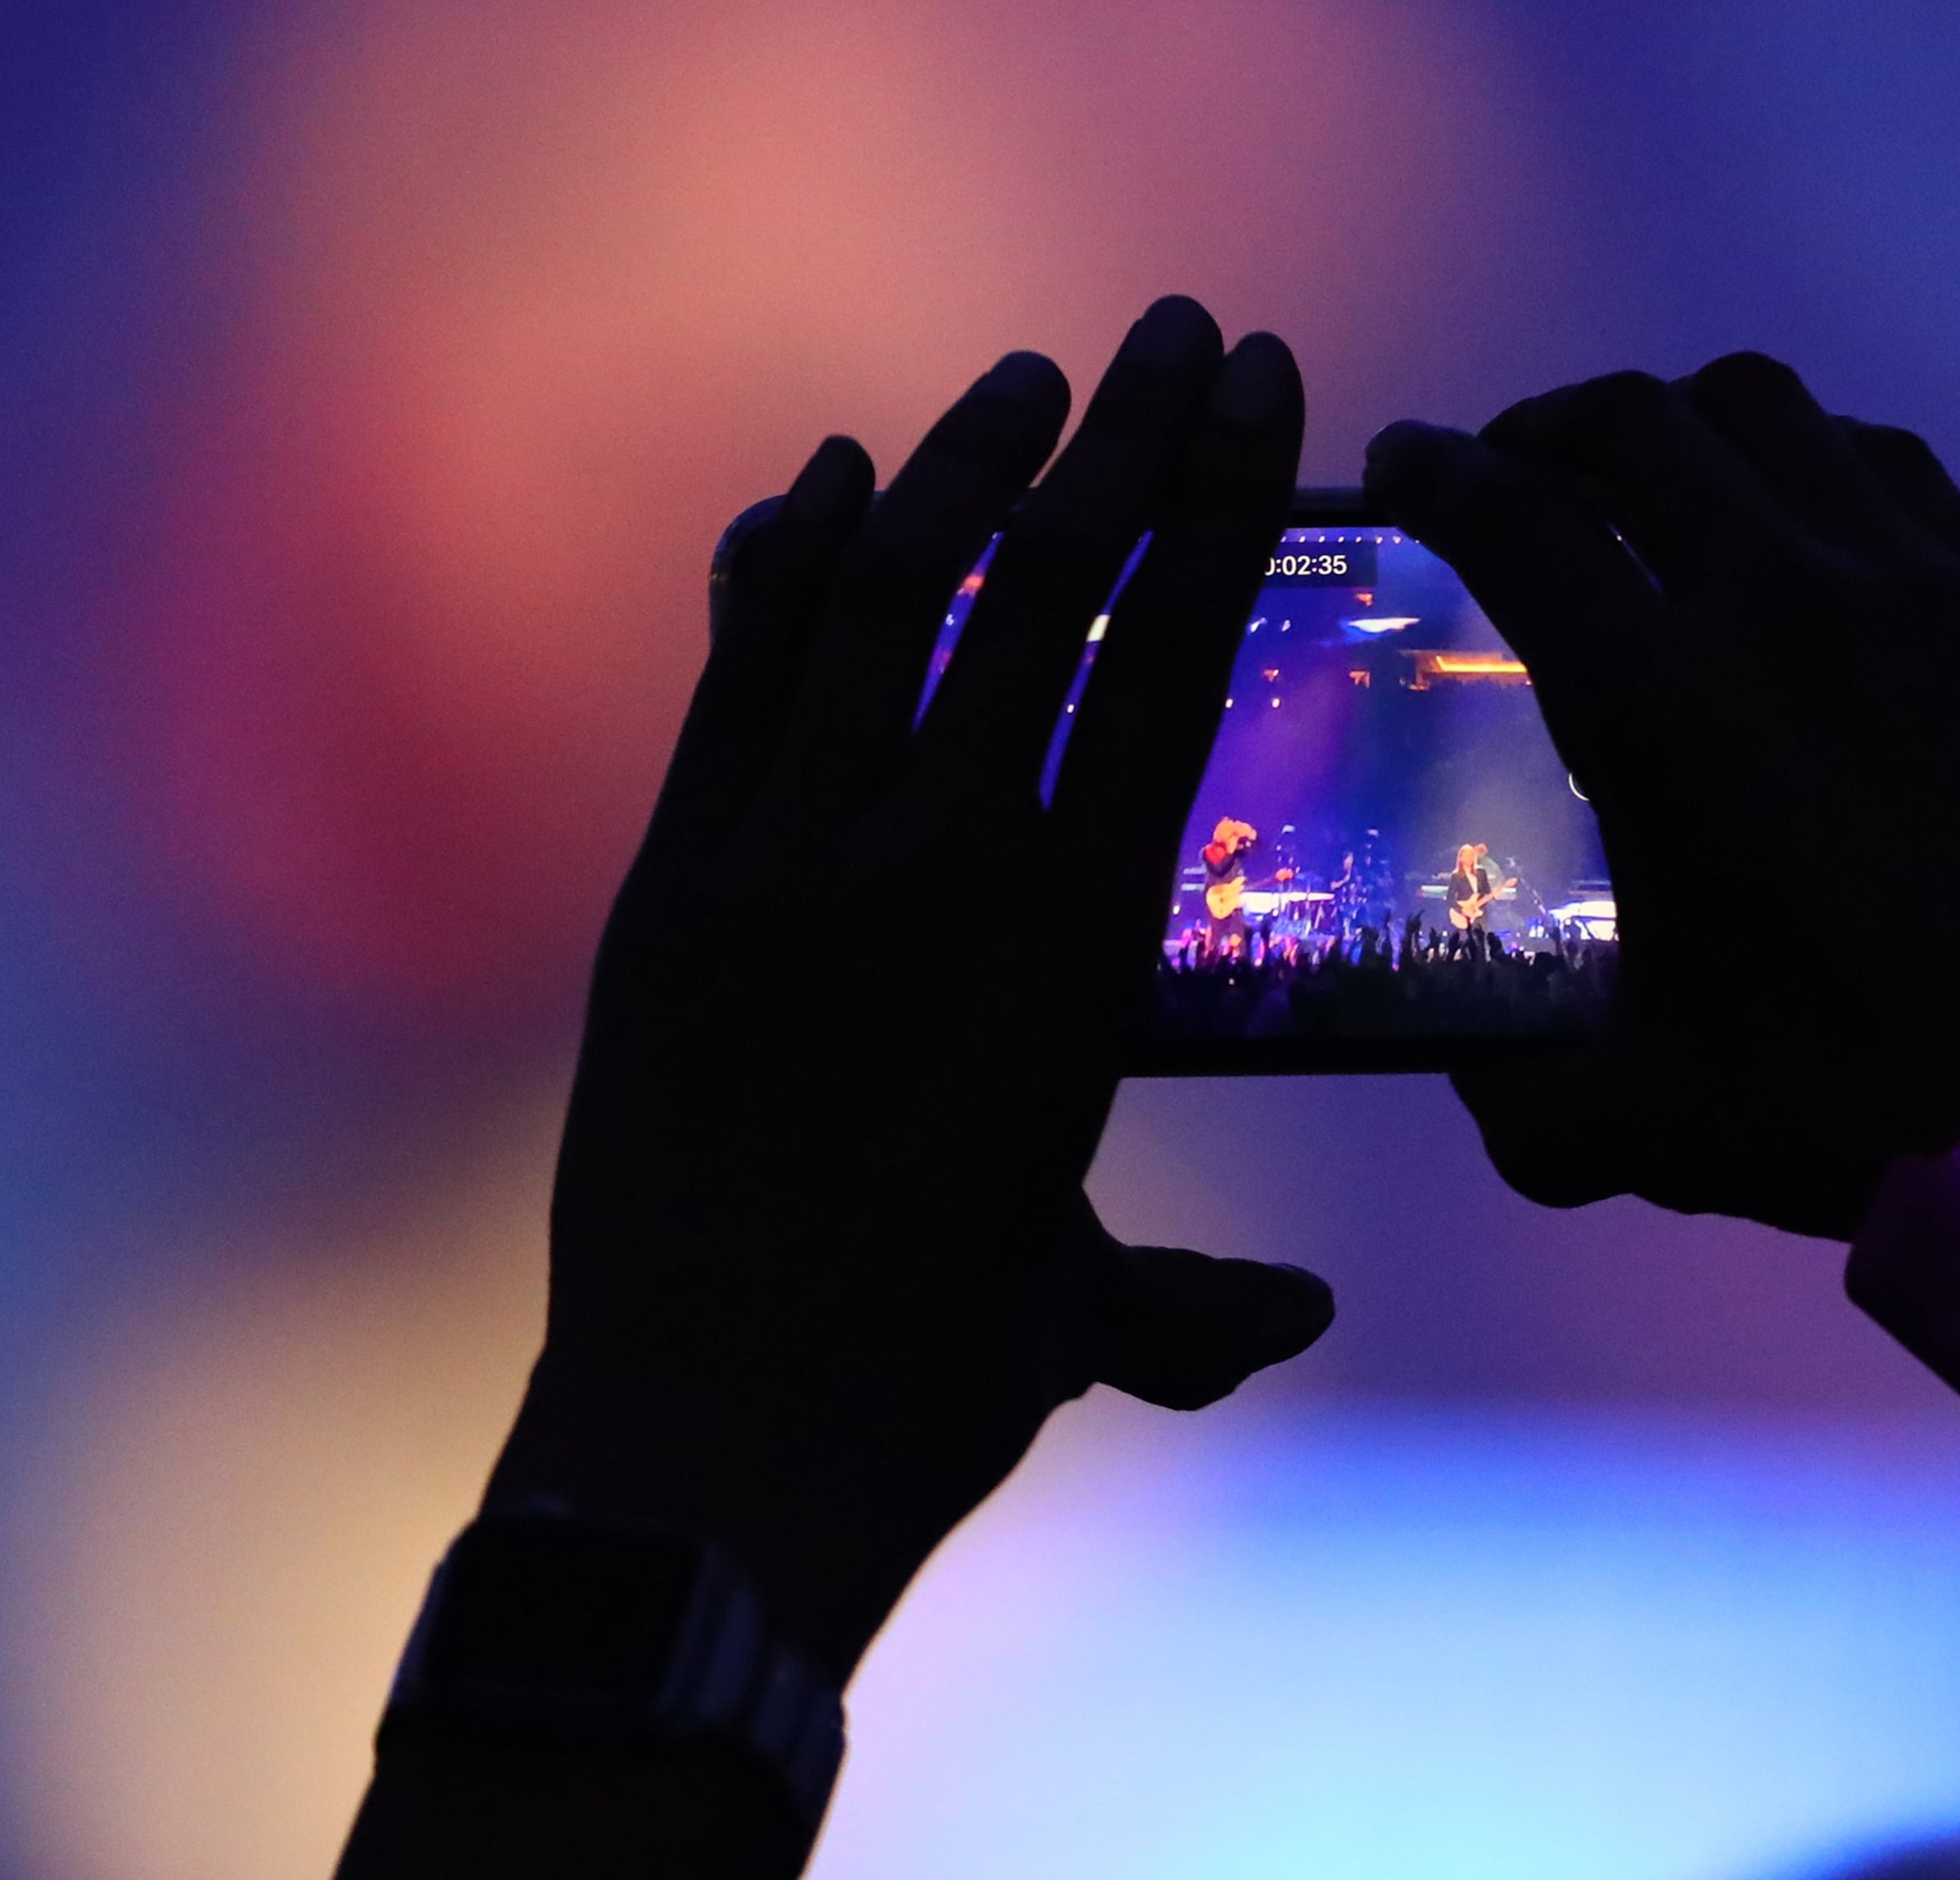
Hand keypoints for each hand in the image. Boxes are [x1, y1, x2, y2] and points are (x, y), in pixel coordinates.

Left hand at [485, 298, 1331, 1677]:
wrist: (702, 1464)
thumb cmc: (927, 1397)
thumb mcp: (1083, 1322)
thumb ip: (1197, 1304)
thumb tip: (1295, 1313)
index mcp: (1078, 958)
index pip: (1164, 672)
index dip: (1212, 509)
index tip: (1250, 388)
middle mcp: (939, 882)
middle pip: (1037, 599)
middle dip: (1114, 442)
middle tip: (1162, 335)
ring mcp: (784, 875)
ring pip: (881, 614)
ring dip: (953, 475)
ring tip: (1016, 381)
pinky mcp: (664, 899)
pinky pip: (732, 691)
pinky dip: (778, 575)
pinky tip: (815, 487)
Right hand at [1365, 355, 1959, 1239]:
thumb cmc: (1856, 1102)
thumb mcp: (1650, 1121)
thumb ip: (1529, 1099)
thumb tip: (1479, 1076)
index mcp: (1666, 705)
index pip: (1520, 526)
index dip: (1441, 475)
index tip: (1408, 464)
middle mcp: (1780, 600)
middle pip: (1637, 425)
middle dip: (1548, 427)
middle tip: (1516, 471)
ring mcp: (1910, 587)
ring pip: (1770, 410)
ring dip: (1683, 421)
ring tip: (1655, 478)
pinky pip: (1890, 463)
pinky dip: (1814, 453)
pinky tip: (1802, 516)